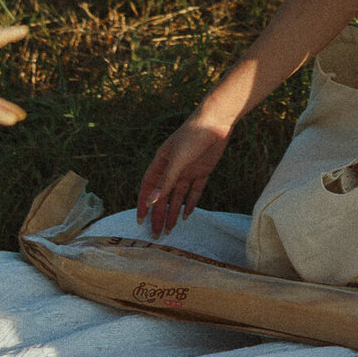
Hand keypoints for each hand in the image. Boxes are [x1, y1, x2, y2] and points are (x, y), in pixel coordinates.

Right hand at [136, 114, 232, 237]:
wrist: (216, 122)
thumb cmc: (193, 136)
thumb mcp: (178, 160)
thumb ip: (166, 181)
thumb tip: (151, 201)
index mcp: (161, 162)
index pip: (148, 186)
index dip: (143, 203)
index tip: (140, 220)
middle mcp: (173, 168)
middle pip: (163, 195)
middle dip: (159, 214)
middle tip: (156, 234)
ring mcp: (188, 170)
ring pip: (178, 196)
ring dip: (173, 212)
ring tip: (169, 230)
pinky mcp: (203, 171)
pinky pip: (195, 191)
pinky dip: (191, 203)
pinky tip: (186, 215)